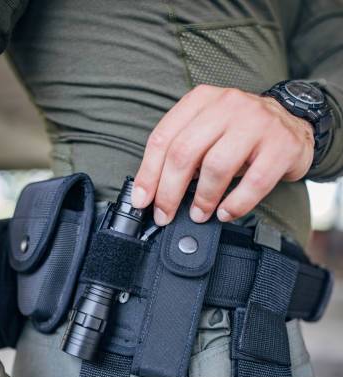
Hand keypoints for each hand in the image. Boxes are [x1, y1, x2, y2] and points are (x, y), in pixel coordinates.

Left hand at [133, 85, 314, 224]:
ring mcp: (257, 123)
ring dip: (203, 198)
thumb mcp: (209, 132)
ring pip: (217, 166)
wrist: (294, 126)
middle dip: (169, 192)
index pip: (163, 137)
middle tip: (165, 215)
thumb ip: (184, 153)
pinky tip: (225, 212)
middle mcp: (228, 105)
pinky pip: (254, 182)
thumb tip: (156, 193)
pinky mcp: (281, 145)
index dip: (148, 173)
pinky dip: (236, 204)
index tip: (142, 201)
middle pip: (185, 153)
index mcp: (202, 100)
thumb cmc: (242, 136)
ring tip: (199, 215)